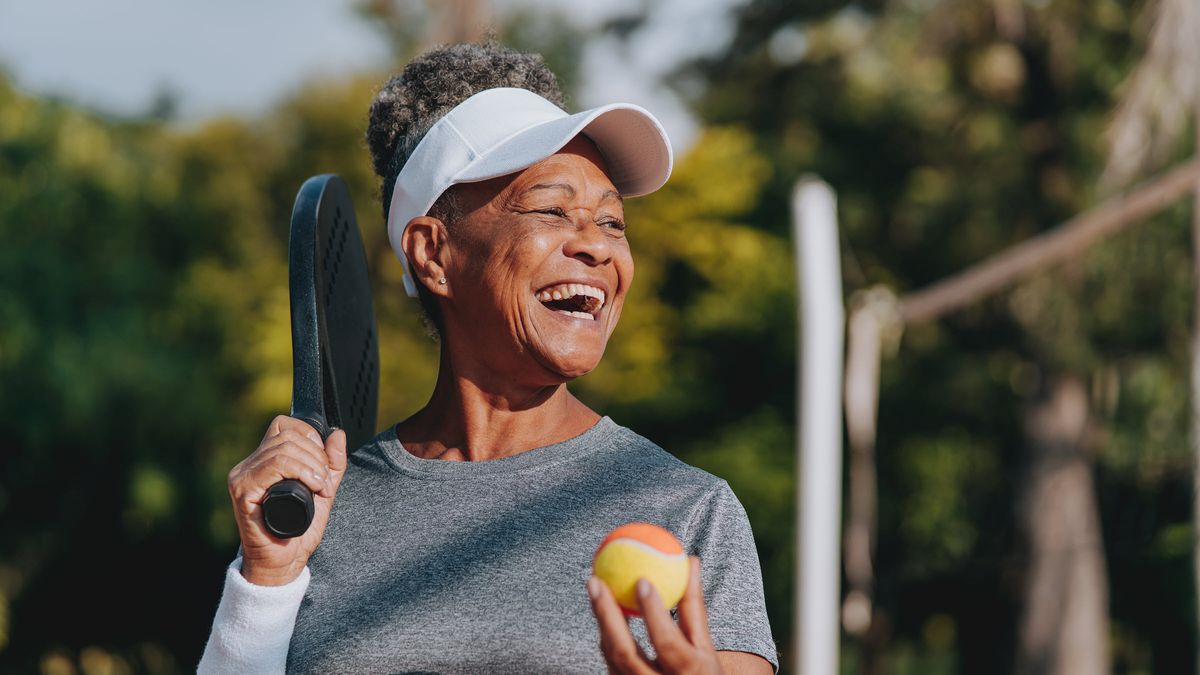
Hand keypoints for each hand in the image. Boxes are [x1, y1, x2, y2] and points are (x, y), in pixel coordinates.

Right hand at [227, 415, 347, 585]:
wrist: (284, 561)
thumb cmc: (299, 529)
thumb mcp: (324, 489)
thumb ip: (332, 463)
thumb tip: (338, 433)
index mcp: (264, 461)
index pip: (284, 425)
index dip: (309, 437)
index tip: (322, 463)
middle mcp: (249, 465)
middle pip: (288, 435)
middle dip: (316, 455)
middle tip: (324, 481)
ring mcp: (242, 476)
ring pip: (283, 449)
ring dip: (312, 466)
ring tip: (320, 487)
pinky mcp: (242, 489)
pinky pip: (273, 465)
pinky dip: (300, 472)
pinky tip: (311, 488)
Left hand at [588, 557, 721, 673]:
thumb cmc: (701, 673)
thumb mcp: (705, 646)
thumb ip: (694, 606)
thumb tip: (691, 561)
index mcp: (687, 671)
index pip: (667, 642)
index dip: (654, 612)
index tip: (642, 580)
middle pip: (625, 653)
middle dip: (606, 615)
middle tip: (596, 581)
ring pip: (611, 656)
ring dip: (601, 621)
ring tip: (595, 586)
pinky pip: (609, 660)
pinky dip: (606, 634)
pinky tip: (602, 609)